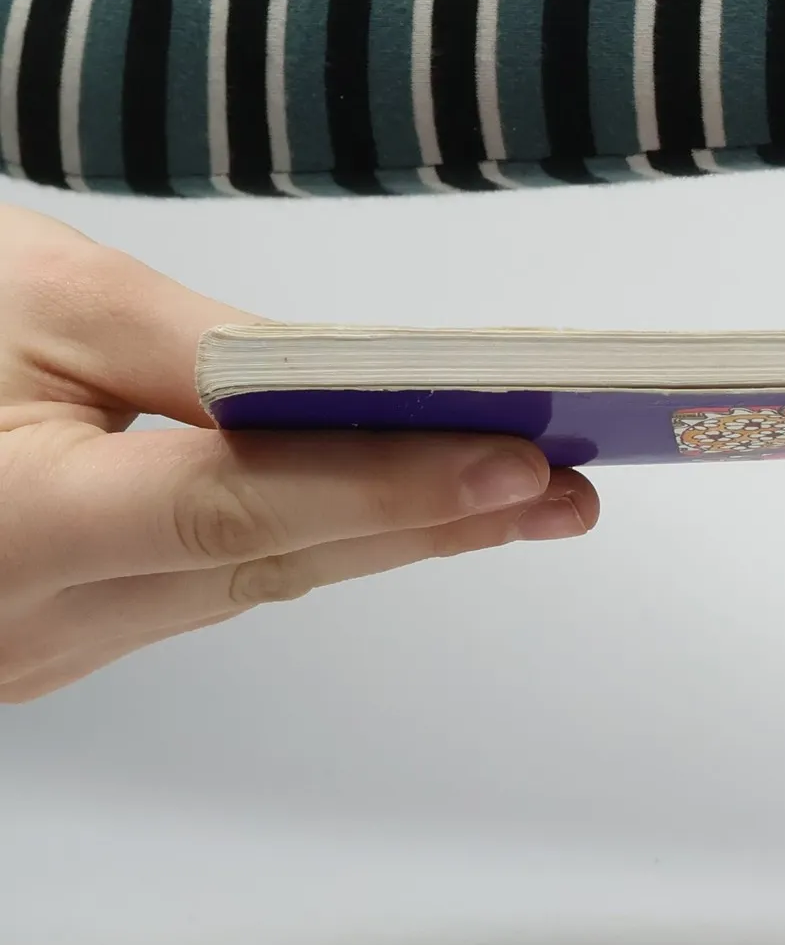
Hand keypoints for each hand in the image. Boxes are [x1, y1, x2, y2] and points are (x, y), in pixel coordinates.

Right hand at [0, 206, 596, 701]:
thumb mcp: (46, 298)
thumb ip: (200, 356)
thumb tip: (352, 392)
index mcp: (4, 524)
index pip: (232, 509)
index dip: (382, 488)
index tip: (515, 465)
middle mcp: (22, 617)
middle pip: (264, 561)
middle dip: (426, 521)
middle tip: (569, 489)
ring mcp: (35, 646)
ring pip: (247, 583)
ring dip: (382, 536)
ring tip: (521, 497)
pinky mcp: (53, 638)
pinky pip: (203, 588)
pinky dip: (303, 542)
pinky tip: (394, 512)